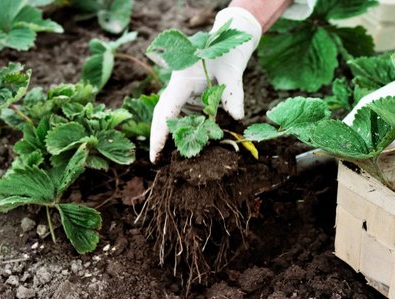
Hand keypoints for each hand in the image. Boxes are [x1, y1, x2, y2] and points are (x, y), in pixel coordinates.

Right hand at [149, 7, 261, 162]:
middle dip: (158, 138)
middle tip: (157, 161)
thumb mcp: (233, 72)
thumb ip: (233, 94)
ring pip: (171, 118)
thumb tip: (237, 118)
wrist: (228, 41)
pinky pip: (184, 117)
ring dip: (171, 137)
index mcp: (181, 81)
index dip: (160, 132)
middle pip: (162, 116)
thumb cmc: (227, 53)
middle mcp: (177, 89)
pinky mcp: (191, 98)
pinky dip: (185, 131)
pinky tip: (188, 145)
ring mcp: (183, 94)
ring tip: (170, 159)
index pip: (166, 110)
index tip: (157, 151)